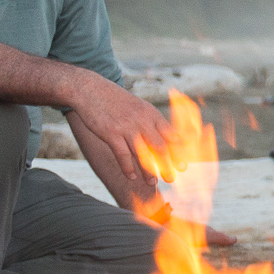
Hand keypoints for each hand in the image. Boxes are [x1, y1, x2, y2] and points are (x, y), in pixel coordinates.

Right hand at [63, 81, 173, 202]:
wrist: (90, 89)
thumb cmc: (117, 101)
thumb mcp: (139, 107)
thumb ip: (152, 122)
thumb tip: (169, 138)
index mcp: (151, 114)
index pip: (170, 135)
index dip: (178, 152)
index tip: (183, 166)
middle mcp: (142, 121)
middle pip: (159, 147)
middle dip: (167, 165)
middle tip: (172, 179)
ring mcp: (126, 127)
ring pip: (142, 154)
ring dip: (148, 171)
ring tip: (153, 183)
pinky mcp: (111, 133)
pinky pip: (122, 154)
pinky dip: (127, 167)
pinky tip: (131, 177)